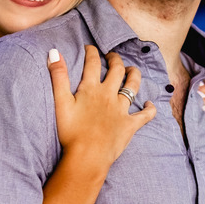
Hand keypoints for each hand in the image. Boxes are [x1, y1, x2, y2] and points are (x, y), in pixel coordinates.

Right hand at [48, 46, 155, 167]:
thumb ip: (58, 76)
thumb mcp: (60, 102)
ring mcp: (122, 110)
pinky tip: (150, 104)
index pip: (93, 63)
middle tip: (112, 56)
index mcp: (91, 89)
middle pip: (117, 70)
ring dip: (134, 75)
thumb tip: (54, 52)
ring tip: (132, 70)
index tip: (90, 48)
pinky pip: (145, 115)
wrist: (88, 156)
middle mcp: (109, 95)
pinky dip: (149, 109)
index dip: (91, 52)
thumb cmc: (71, 132)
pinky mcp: (130, 125)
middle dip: (115, 60)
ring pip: (133, 87)